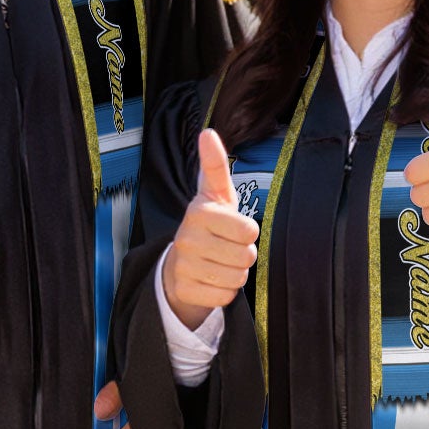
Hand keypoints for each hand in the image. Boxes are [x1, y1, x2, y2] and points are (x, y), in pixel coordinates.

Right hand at [161, 128, 259, 329]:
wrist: (180, 264)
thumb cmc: (209, 224)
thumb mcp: (215, 194)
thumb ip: (215, 165)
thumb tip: (207, 132)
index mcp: (199, 212)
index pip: (249, 230)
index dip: (248, 232)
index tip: (234, 227)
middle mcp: (187, 238)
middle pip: (246, 256)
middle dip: (244, 255)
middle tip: (228, 248)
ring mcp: (183, 265)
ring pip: (237, 278)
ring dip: (235, 273)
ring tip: (220, 263)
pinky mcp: (184, 290)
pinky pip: (225, 296)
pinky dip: (224, 292)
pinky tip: (211, 280)